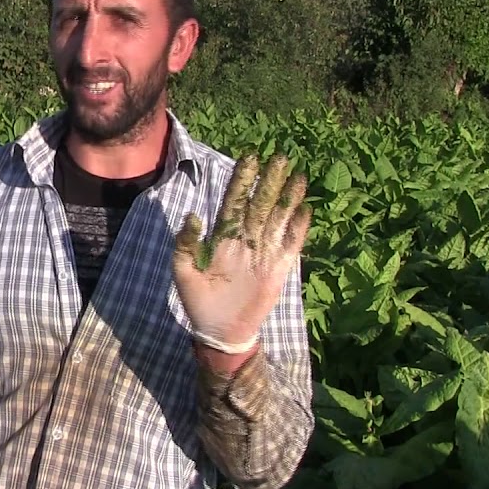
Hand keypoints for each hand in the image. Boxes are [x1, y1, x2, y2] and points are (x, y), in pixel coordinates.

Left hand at [172, 153, 311, 354]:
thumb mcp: (183, 270)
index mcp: (222, 235)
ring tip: (298, 177)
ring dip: (288, 199)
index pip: (234, 201)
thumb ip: (186, 243)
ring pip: (278, 219)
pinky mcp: (278, 267)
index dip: (242, 181)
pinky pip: (290, 244)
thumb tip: (193, 215)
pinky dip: (298, 228)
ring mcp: (264, 251)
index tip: (250, 158)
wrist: (219, 329)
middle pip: (260, 204)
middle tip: (280, 158)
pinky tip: (305, 212)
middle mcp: (245, 238)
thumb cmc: (198, 299)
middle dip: (270, 182)